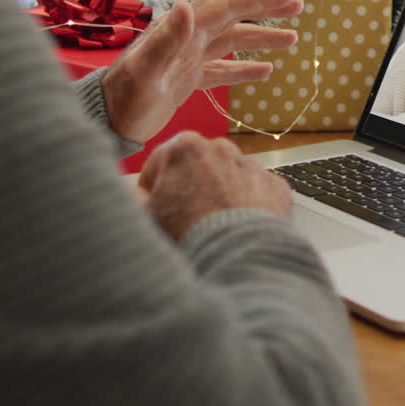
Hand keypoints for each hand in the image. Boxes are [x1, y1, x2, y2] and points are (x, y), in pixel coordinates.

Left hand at [102, 0, 303, 142]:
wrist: (106, 122)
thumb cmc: (124, 99)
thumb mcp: (145, 72)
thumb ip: (166, 40)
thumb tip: (188, 6)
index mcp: (182, 30)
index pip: (227, 5)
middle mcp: (188, 38)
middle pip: (233, 16)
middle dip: (266, 8)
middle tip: (298, 5)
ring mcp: (189, 58)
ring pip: (232, 41)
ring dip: (261, 38)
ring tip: (292, 38)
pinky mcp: (187, 79)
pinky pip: (223, 69)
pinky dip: (244, 68)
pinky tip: (266, 71)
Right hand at [139, 131, 291, 240]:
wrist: (239, 258)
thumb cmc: (187, 235)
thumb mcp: (143, 216)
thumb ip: (130, 196)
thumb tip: (129, 191)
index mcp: (183, 147)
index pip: (157, 165)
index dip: (152, 191)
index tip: (156, 210)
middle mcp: (221, 148)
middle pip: (195, 168)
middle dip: (189, 188)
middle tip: (185, 220)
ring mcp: (251, 165)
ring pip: (228, 178)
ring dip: (219, 196)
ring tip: (213, 228)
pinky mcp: (275, 186)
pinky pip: (256, 193)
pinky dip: (248, 207)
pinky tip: (238, 229)